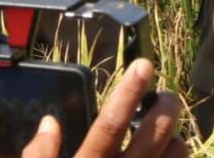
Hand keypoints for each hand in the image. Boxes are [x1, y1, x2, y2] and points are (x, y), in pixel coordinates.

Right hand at [21, 59, 186, 157]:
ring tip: (163, 132)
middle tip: (163, 96)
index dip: (128, 92)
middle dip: (165, 106)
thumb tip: (49, 123)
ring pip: (174, 150)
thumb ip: (37, 156)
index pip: (110, 125)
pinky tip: (165, 153)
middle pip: (154, 133)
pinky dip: (176, 154)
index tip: (143, 64)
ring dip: (173, 135)